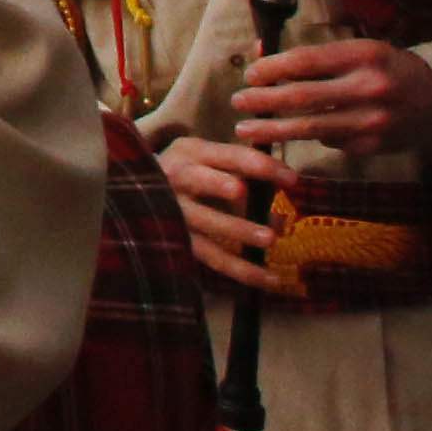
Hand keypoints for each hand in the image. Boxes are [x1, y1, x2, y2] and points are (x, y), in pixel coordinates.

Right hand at [158, 134, 284, 289]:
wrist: (139, 190)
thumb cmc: (191, 171)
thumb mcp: (210, 159)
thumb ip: (242, 170)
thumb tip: (286, 191)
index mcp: (191, 152)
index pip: (227, 155)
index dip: (259, 165)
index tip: (291, 178)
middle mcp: (176, 178)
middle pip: (199, 180)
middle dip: (222, 185)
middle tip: (248, 194)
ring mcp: (175, 212)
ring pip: (205, 222)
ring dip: (237, 230)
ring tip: (270, 239)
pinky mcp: (182, 242)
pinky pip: (212, 257)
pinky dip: (242, 269)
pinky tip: (270, 278)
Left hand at [232, 38, 431, 155]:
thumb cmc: (387, 67)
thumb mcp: (357, 50)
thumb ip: (314, 56)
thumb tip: (261, 54)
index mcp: (362, 55)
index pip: (305, 61)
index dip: (271, 68)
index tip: (249, 75)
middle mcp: (368, 88)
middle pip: (302, 97)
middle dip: (263, 101)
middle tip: (236, 103)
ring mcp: (371, 121)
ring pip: (310, 128)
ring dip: (272, 130)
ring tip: (245, 130)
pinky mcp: (372, 146)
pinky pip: (329, 142)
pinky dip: (309, 137)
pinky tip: (291, 134)